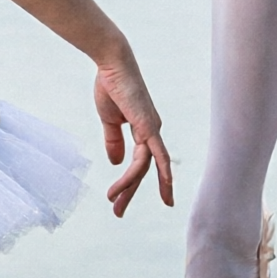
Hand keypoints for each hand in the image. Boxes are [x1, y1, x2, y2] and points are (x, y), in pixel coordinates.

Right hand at [94, 43, 173, 216]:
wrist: (111, 64)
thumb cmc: (110, 86)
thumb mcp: (109, 120)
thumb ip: (114, 141)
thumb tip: (116, 163)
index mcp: (143, 129)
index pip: (139, 163)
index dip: (130, 183)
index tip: (119, 200)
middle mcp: (151, 131)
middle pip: (144, 170)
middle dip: (130, 192)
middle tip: (118, 213)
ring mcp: (152, 128)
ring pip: (144, 167)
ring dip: (130, 186)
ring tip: (115, 203)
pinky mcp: (149, 125)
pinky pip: (157, 154)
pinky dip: (162, 171)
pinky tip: (167, 186)